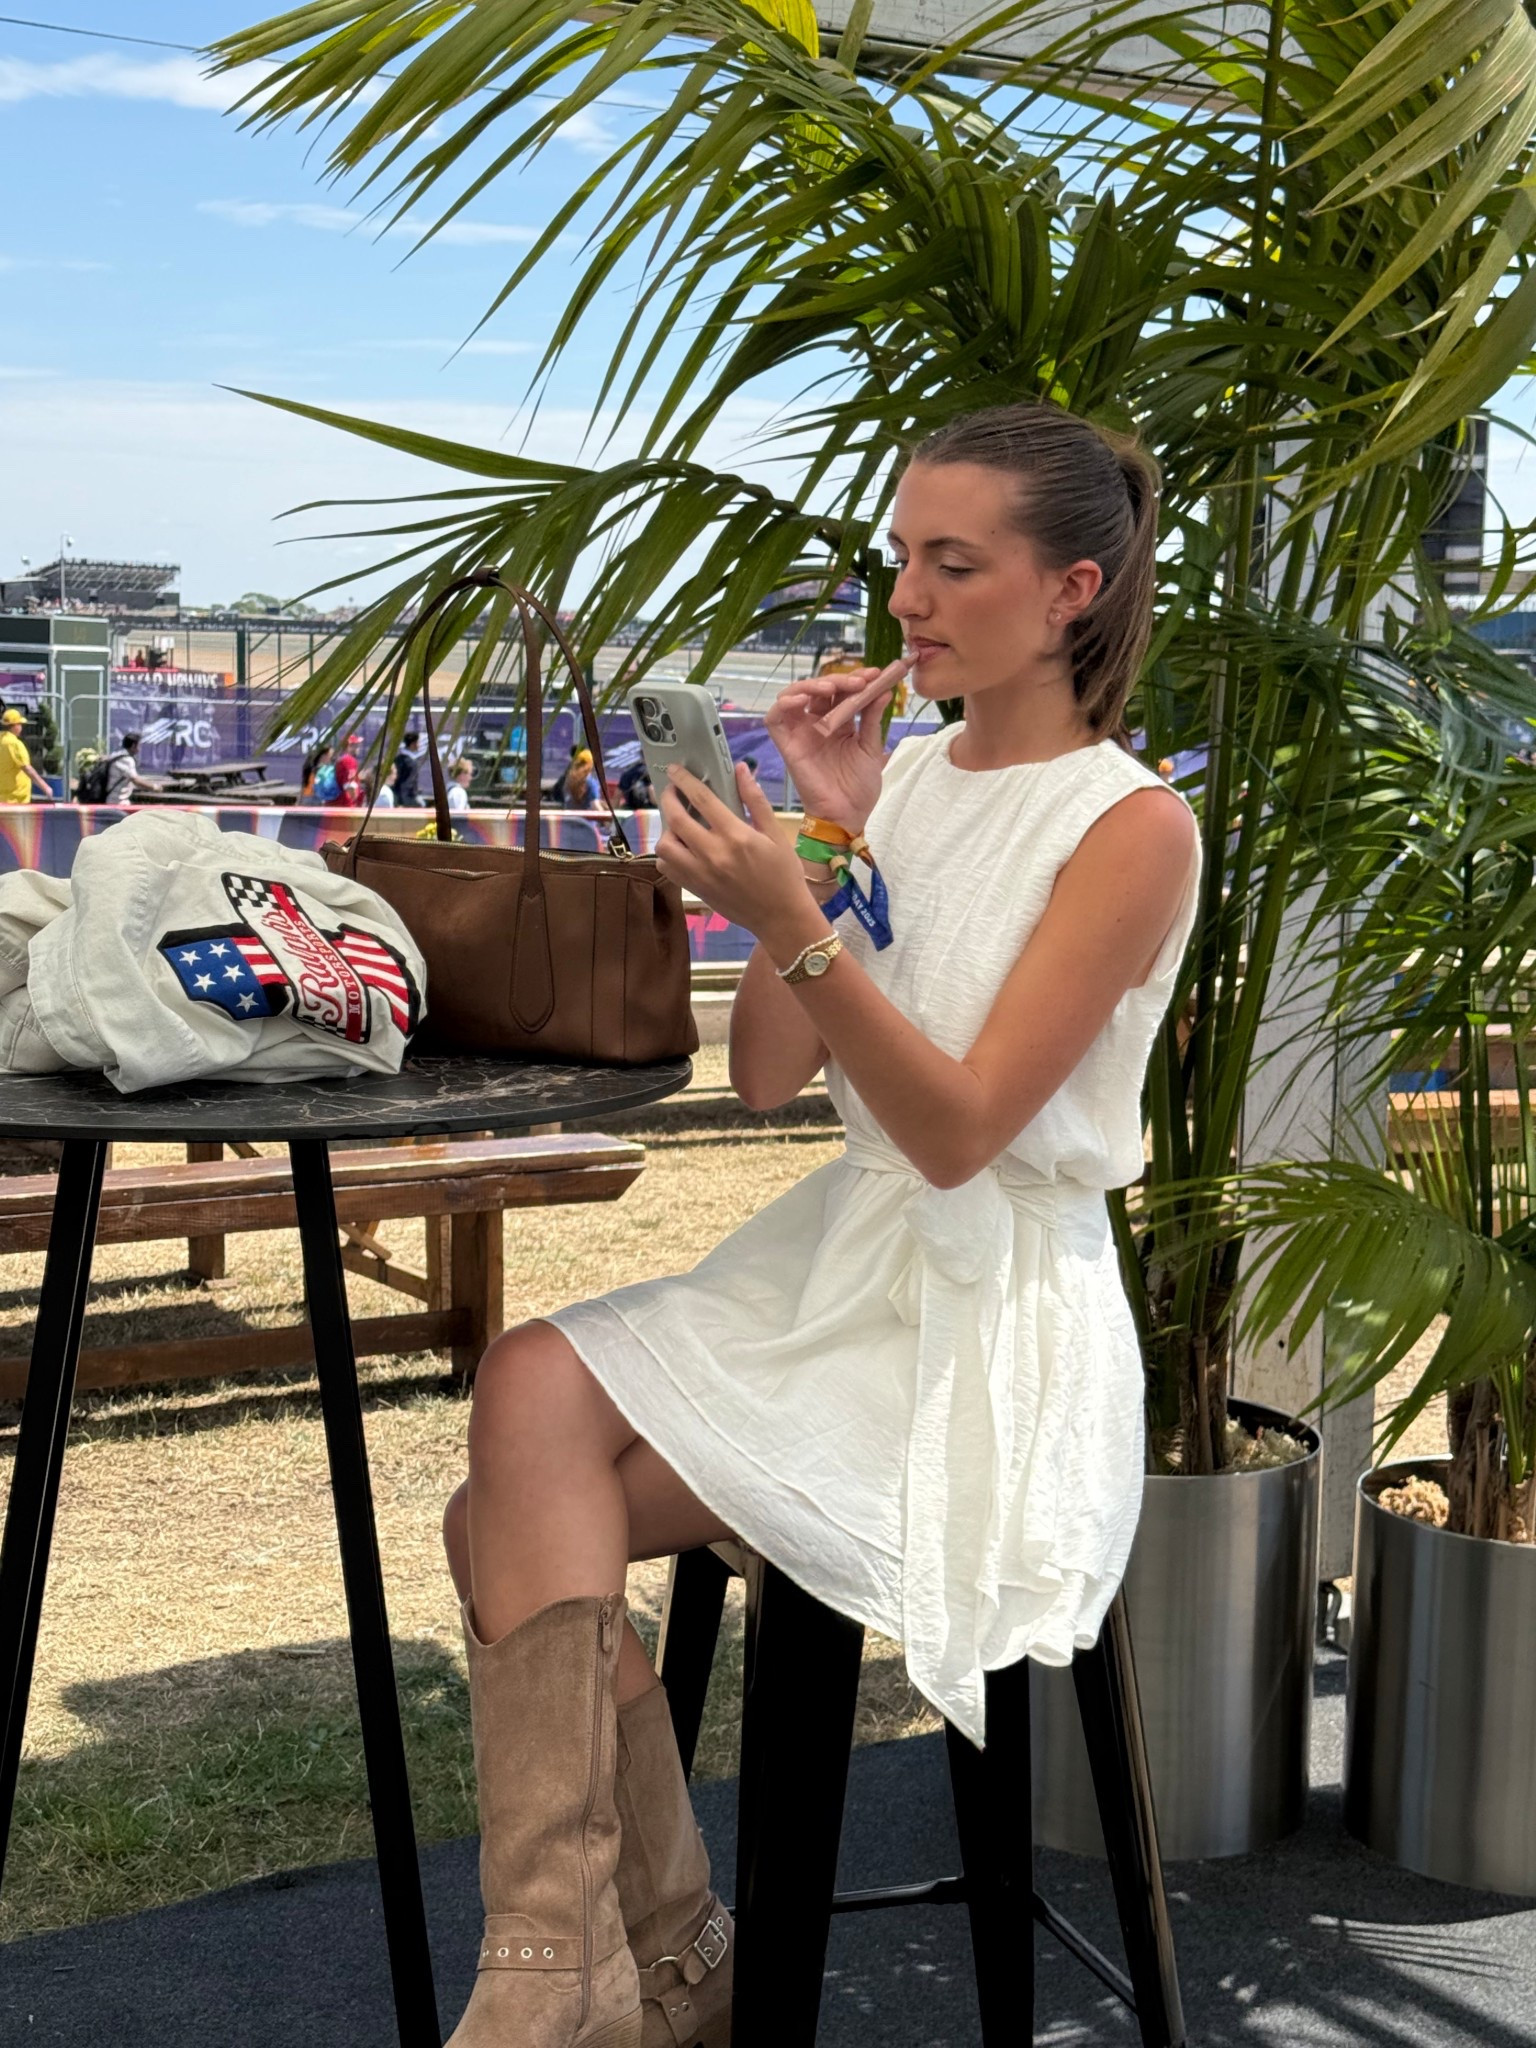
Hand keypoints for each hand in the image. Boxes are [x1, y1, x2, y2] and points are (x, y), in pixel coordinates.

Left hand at [656, 763, 823, 952]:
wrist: (781, 918)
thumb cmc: (784, 875)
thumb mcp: (775, 834)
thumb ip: (755, 800)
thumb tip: (741, 769)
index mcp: (736, 836)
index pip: (701, 799)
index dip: (684, 780)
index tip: (675, 769)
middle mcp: (713, 854)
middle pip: (676, 819)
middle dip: (668, 798)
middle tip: (670, 791)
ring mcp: (700, 874)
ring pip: (665, 845)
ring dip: (666, 829)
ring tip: (677, 823)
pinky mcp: (695, 889)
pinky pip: (667, 867)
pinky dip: (667, 853)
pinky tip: (680, 847)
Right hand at [765, 656, 911, 831]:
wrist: (847, 815)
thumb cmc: (859, 786)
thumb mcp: (871, 747)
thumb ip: (872, 718)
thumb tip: (883, 690)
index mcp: (839, 723)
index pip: (841, 691)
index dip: (855, 680)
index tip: (875, 674)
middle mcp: (817, 723)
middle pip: (819, 689)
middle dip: (840, 680)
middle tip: (859, 681)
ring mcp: (800, 733)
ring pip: (794, 696)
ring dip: (811, 685)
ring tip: (832, 687)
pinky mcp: (786, 745)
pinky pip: (775, 718)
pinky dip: (784, 703)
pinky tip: (802, 699)